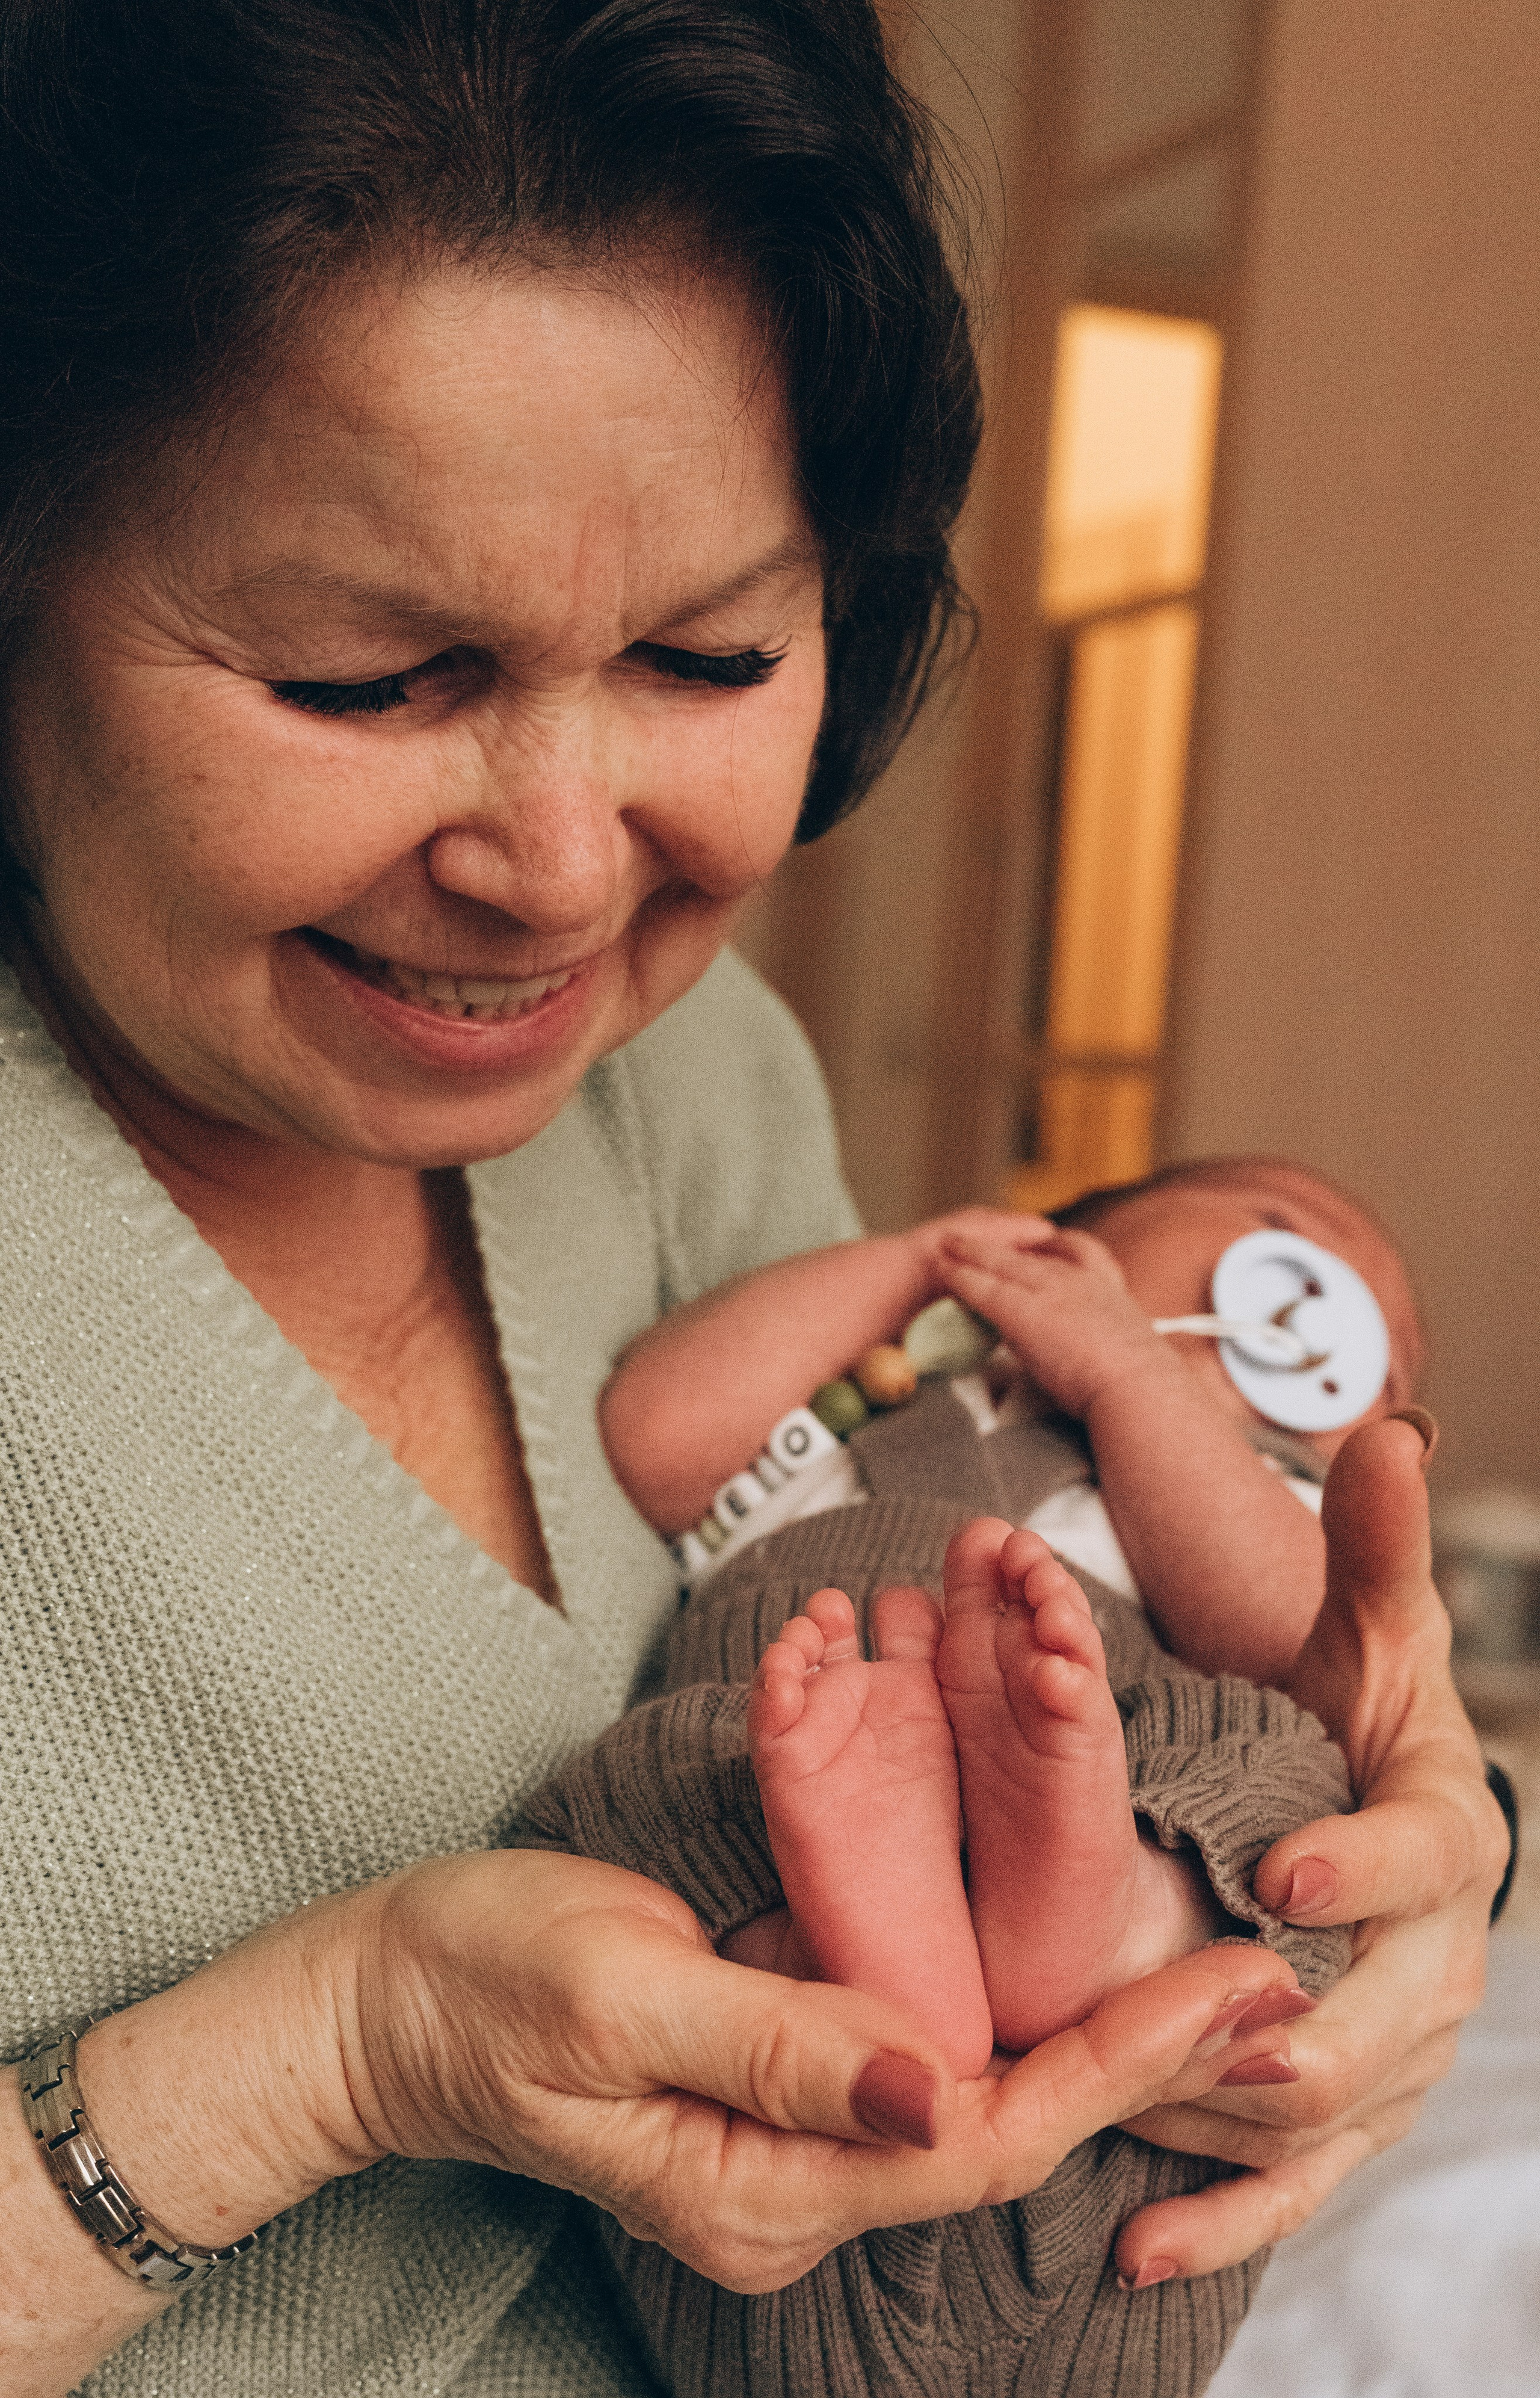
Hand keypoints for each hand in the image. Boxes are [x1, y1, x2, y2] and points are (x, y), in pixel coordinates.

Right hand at [340, 1848, 1308, 2291]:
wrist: (381, 1994)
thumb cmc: (479, 1983)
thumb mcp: (618, 1997)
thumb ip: (777, 2045)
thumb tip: (938, 2088)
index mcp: (761, 2191)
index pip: (977, 2139)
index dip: (1110, 2065)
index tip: (1223, 1995)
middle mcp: (793, 2187)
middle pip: (1001, 2130)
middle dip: (1142, 2057)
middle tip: (1273, 1985)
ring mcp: (786, 2133)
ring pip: (974, 2094)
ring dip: (1092, 2032)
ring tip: (1214, 1973)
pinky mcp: (777, 2074)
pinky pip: (916, 2048)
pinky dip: (1005, 2002)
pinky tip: (1075, 1958)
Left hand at [936, 1220, 1172, 1418]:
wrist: (1138, 1388)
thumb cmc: (1143, 1385)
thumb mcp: (1134, 1350)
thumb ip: (1112, 1341)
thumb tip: (1105, 1355)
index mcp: (1108, 1288)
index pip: (1079, 1251)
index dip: (1054, 1247)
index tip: (1042, 1241)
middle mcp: (1077, 1280)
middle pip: (1031, 1254)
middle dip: (1003, 1244)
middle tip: (980, 1237)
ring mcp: (1049, 1292)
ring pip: (1000, 1263)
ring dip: (971, 1251)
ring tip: (947, 1243)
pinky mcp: (1022, 1310)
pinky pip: (982, 1287)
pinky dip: (959, 1275)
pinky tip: (942, 1269)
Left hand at [1112, 1415, 1508, 2284]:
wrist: (1377, 1824)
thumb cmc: (1363, 1720)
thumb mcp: (1370, 1634)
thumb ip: (1374, 1550)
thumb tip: (1390, 1429)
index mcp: (1445, 1834)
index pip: (1418, 1858)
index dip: (1357, 1866)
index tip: (1280, 1867)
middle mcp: (1438, 1961)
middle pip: (1378, 2020)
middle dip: (1282, 2029)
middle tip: (1180, 2026)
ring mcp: (1398, 2053)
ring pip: (1325, 2115)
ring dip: (1225, 2120)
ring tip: (1117, 2115)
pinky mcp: (1350, 2119)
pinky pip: (1294, 2192)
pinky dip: (1220, 2223)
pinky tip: (1132, 2247)